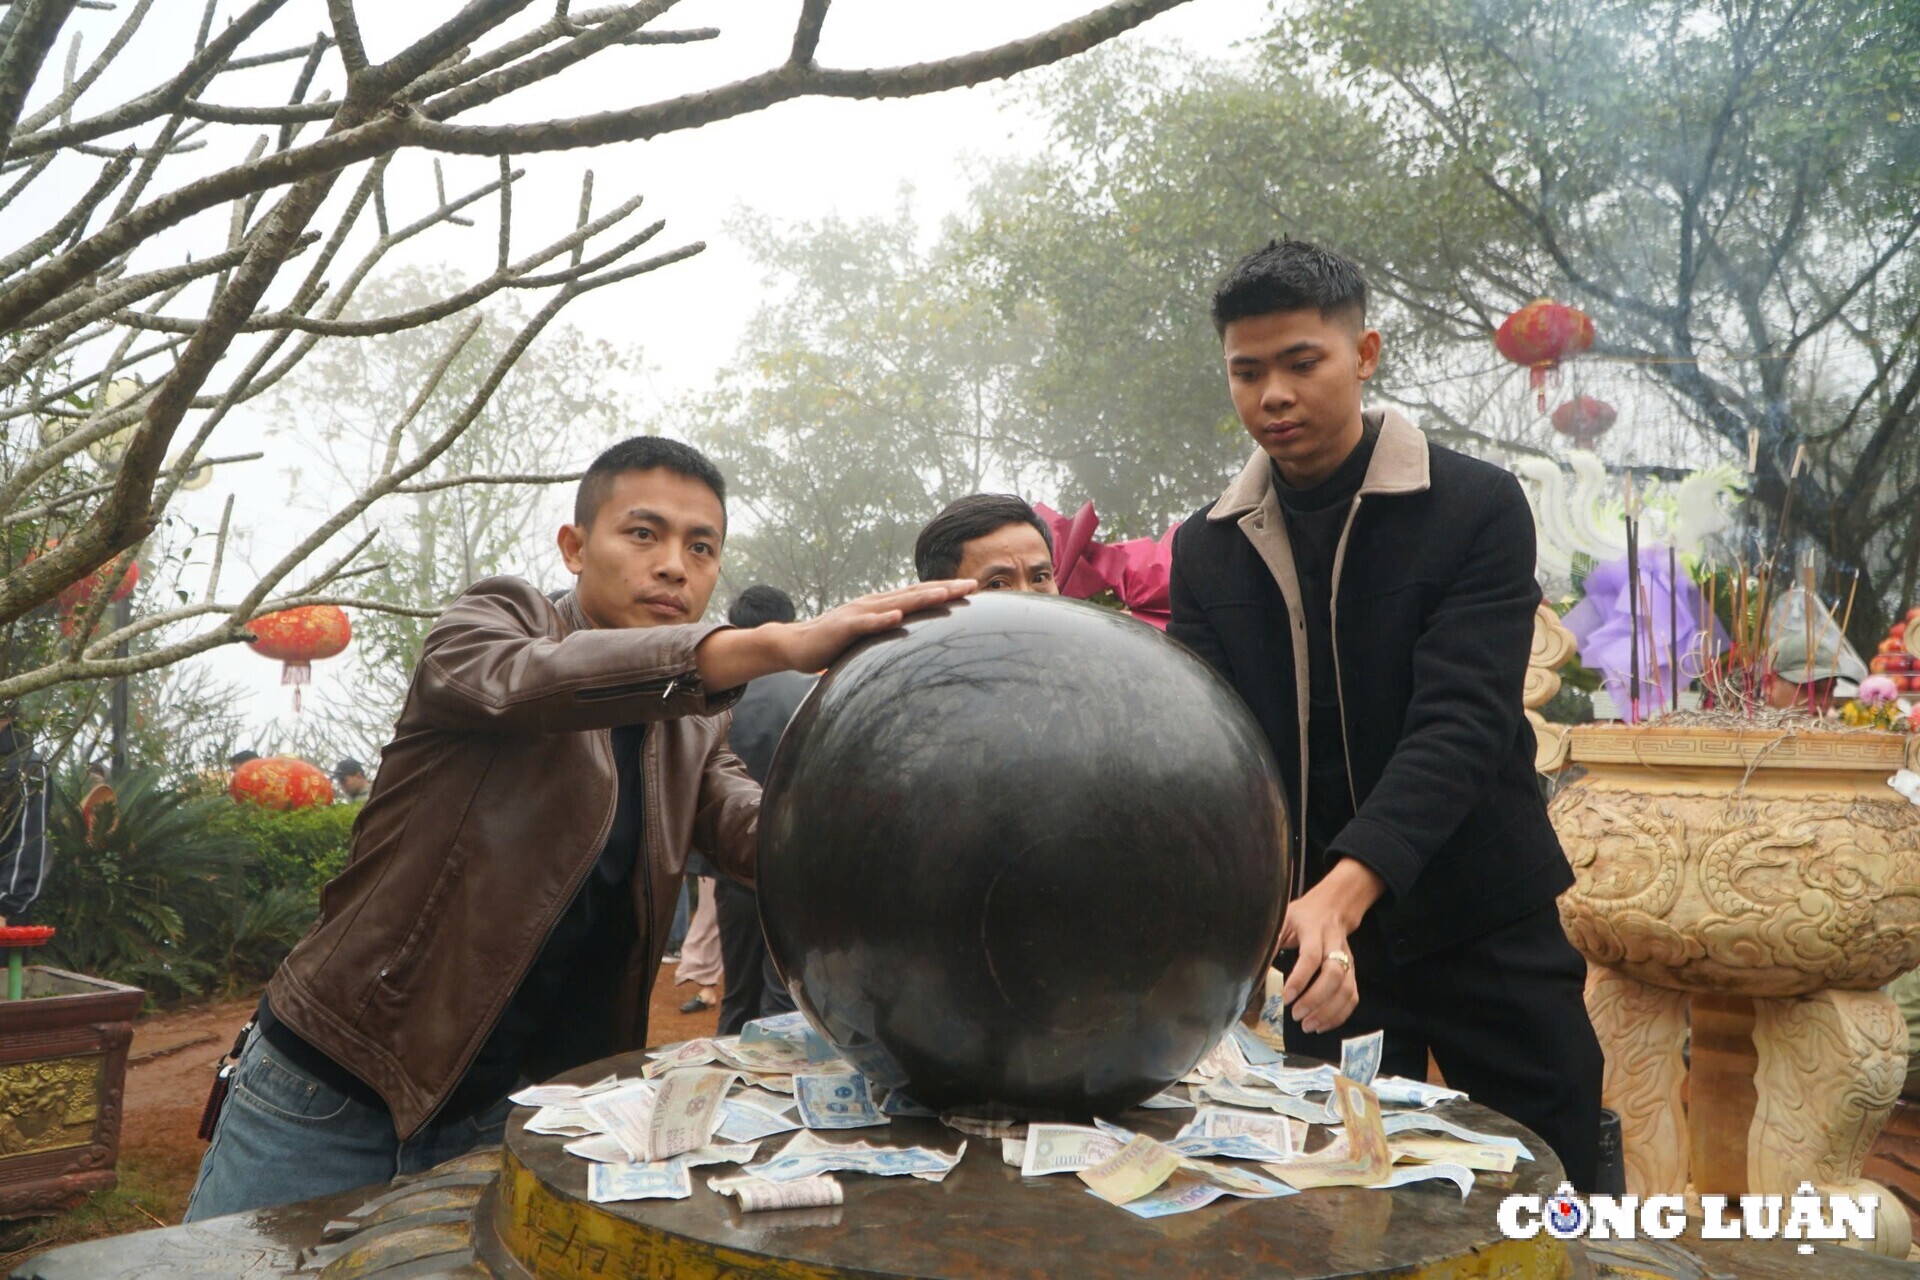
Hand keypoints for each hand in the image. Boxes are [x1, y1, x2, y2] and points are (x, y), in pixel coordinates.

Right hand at [696, 580, 975, 688]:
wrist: (795, 645)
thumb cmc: (835, 642)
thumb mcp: (870, 637)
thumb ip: (890, 636)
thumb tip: (916, 643)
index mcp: (883, 605)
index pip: (920, 594)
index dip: (946, 589)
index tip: (974, 586)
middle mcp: (874, 603)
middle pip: (915, 593)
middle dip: (944, 589)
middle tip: (973, 584)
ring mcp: (859, 614)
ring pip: (895, 604)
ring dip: (920, 598)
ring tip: (945, 593)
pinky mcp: (844, 628)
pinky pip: (865, 624)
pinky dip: (881, 620)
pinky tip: (897, 617)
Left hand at [1277, 858, 1384, 1034]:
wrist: (1332, 908)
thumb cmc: (1302, 916)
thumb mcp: (1282, 920)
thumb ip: (1271, 941)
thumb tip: (1254, 966)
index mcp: (1314, 931)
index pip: (1311, 957)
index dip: (1300, 979)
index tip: (1285, 998)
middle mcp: (1335, 946)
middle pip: (1334, 975)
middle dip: (1316, 999)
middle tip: (1296, 1016)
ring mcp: (1347, 961)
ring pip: (1346, 989)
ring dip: (1328, 1012)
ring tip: (1307, 1026)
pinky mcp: (1353, 973)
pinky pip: (1352, 997)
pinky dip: (1339, 1015)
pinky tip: (1322, 1025)